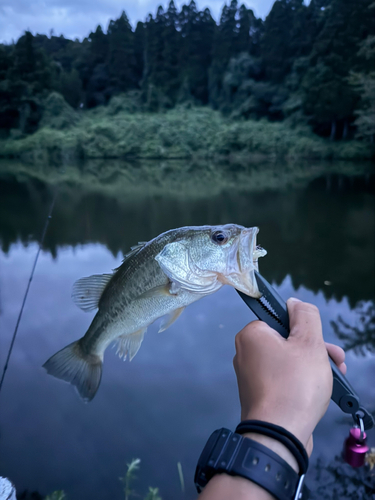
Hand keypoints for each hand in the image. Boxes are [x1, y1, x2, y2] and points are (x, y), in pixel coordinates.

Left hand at [233, 298, 345, 455]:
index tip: (320, 340)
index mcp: (252, 335)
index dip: (303, 328)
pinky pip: (282, 380)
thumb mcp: (309, 343)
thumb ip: (305, 316)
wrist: (279, 436)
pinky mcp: (259, 395)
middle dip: (314, 349)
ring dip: (312, 366)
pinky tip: (319, 391)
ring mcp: (251, 376)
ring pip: (287, 361)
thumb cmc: (294, 385)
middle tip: (336, 361)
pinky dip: (300, 382)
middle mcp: (246, 353)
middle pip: (286, 341)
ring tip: (335, 378)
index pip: (279, 318)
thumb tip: (294, 303)